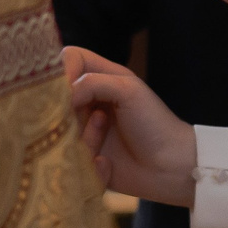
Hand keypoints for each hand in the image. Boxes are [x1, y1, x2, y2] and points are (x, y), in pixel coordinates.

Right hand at [63, 45, 197, 205]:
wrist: (172, 167)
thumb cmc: (154, 123)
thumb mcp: (127, 90)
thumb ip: (92, 82)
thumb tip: (63, 96)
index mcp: (100, 79)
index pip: (67, 60)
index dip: (61, 70)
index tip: (66, 88)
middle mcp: (88, 102)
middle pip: (55, 98)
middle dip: (67, 111)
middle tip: (93, 116)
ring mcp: (85, 131)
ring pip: (61, 131)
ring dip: (83, 137)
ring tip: (105, 137)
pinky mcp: (85, 159)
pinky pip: (71, 159)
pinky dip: (89, 162)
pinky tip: (107, 163)